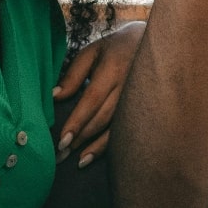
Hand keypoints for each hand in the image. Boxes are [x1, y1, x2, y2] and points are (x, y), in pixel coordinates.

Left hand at [54, 21, 145, 167]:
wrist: (153, 46)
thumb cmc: (114, 48)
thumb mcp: (92, 52)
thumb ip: (73, 75)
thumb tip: (54, 96)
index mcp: (113, 69)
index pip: (93, 99)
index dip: (78, 120)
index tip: (62, 139)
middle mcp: (128, 87)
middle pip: (102, 117)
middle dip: (81, 138)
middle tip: (60, 153)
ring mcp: (138, 101)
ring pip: (115, 129)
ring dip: (94, 147)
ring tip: (75, 161)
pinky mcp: (143, 110)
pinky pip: (124, 132)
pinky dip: (107, 146)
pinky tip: (90, 157)